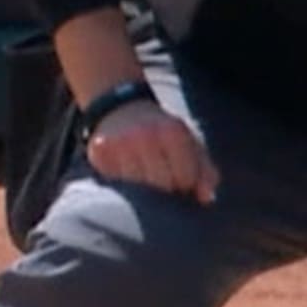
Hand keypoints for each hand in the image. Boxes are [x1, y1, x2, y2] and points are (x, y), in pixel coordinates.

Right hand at [85, 99, 219, 202]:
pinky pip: (114, 183)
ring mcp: (120, 143)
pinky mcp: (99, 151)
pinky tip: (124, 174)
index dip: (185, 185)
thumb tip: (206, 198)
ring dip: (140, 191)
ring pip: (136, 188)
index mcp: (172, 131)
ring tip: (142, 178)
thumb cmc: (162, 132)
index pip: (185, 178)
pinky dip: (120, 184)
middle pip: (160, 185)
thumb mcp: (188, 143)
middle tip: (160, 181)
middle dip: (164, 190)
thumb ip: (204, 171)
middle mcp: (145, 135)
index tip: (179, 179)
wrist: (122, 108)